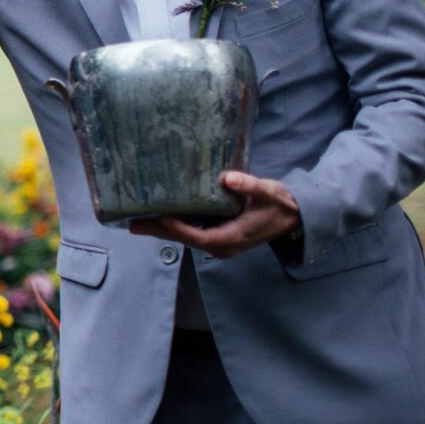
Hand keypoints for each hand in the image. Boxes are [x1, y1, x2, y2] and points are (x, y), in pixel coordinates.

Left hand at [129, 171, 300, 258]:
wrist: (292, 216)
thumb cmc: (280, 203)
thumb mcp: (269, 193)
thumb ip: (250, 186)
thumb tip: (228, 178)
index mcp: (236, 237)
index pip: (201, 238)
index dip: (180, 230)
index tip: (162, 217)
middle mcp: (224, 245)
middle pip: (186, 240)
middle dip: (159, 232)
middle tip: (132, 224)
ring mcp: (219, 242)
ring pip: (185, 238)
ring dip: (161, 230)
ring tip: (134, 221)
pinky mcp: (217, 236)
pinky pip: (190, 233)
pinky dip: (172, 226)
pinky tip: (155, 217)